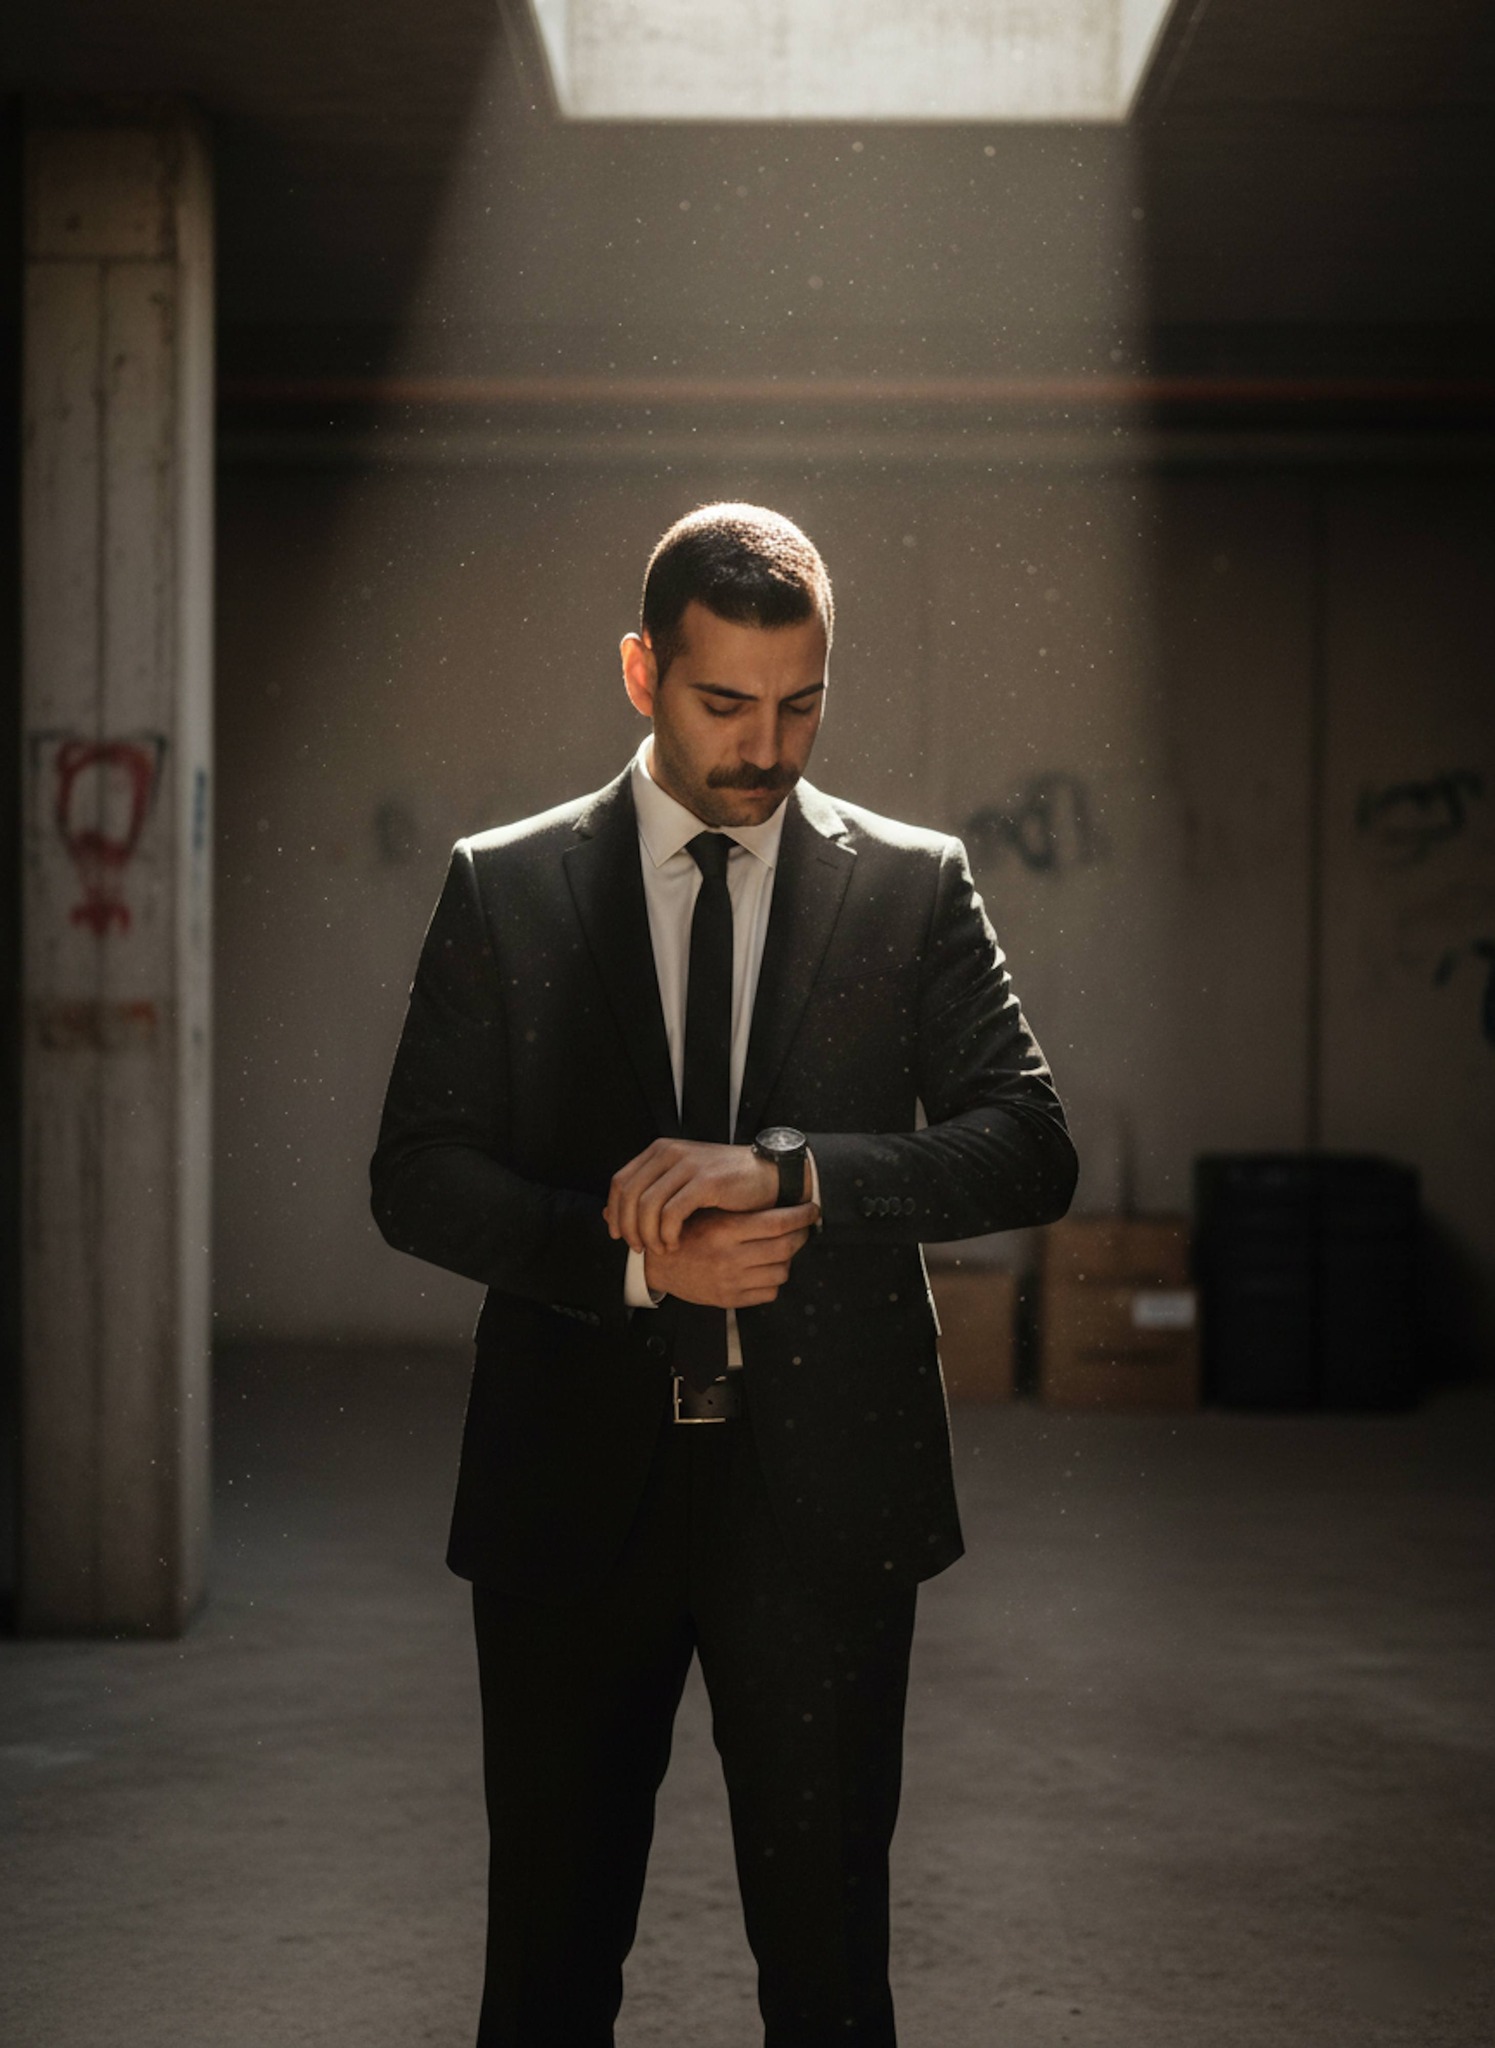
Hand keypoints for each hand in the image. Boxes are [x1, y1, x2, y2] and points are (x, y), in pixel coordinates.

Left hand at [607, 1139, 785, 1254]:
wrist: (770, 1175)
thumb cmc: (727, 1184)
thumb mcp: (682, 1184)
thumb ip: (650, 1195)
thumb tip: (608, 1215)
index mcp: (661, 1150)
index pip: (620, 1182)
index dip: (614, 1212)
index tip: (619, 1236)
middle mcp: (670, 1152)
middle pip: (628, 1195)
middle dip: (628, 1228)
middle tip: (638, 1249)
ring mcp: (688, 1165)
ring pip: (647, 1206)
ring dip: (648, 1234)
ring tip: (660, 1249)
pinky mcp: (705, 1181)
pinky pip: (671, 1213)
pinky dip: (667, 1234)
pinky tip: (675, 1244)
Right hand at [643, 1204, 817, 1309]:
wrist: (655, 1263)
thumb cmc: (685, 1231)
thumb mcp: (709, 1212)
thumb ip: (741, 1210)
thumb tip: (783, 1199)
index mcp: (724, 1230)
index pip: (778, 1223)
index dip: (802, 1216)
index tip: (812, 1208)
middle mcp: (729, 1257)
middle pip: (786, 1247)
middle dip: (801, 1235)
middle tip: (803, 1226)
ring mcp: (731, 1281)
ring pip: (782, 1271)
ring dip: (787, 1258)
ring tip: (780, 1248)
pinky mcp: (729, 1300)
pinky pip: (769, 1292)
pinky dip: (773, 1280)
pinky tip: (765, 1268)